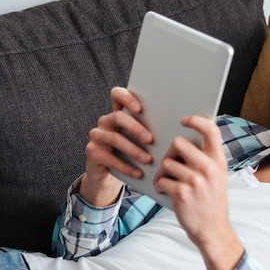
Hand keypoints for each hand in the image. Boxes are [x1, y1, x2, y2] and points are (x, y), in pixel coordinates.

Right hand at [80, 87, 153, 206]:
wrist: (108, 175)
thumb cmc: (132, 154)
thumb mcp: (141, 141)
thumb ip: (152, 130)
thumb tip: (177, 126)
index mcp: (118, 113)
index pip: (117, 94)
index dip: (127, 98)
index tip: (139, 109)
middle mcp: (106, 121)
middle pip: (118, 117)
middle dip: (136, 128)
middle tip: (150, 140)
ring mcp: (97, 136)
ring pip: (115, 138)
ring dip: (134, 150)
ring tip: (148, 160)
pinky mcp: (92, 152)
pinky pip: (109, 158)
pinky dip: (126, 167)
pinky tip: (138, 173)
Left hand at [153, 115, 243, 269]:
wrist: (213, 229)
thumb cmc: (212, 201)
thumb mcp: (218, 176)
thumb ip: (206, 158)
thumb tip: (186, 140)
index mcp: (218, 160)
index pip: (210, 130)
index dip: (196, 120)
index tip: (184, 120)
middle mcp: (208, 168)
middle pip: (179, 143)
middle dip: (170, 153)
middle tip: (170, 164)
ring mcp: (195, 180)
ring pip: (167, 163)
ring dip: (162, 173)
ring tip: (166, 182)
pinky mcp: (182, 193)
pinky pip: (162, 180)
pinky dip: (160, 186)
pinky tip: (165, 192)